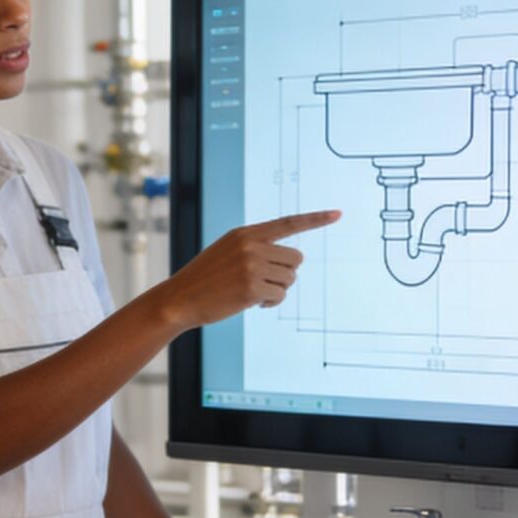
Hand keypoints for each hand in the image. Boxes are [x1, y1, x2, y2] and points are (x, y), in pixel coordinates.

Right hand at [158, 211, 340, 330]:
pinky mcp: (252, 289)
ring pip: (290, 279)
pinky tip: (252, 303)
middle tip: (265, 281)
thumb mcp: (227, 251)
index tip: (338, 214)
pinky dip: (270, 303)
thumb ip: (255, 247)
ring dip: (277, 289)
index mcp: (246, 233)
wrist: (179, 298)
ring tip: (253, 292)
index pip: (288, 223)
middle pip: (296, 259)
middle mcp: (252, 246)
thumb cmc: (205, 278)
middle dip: (286, 273)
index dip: (316, 219)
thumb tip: (292, 261)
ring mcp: (252, 267)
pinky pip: (280, 296)